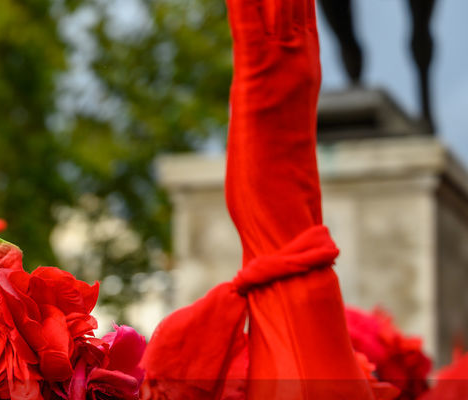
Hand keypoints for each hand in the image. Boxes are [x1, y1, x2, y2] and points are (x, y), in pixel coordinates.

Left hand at [224, 0, 322, 260]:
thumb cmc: (269, 190)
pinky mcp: (257, 85)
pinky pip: (250, 23)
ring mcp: (282, 71)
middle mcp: (298, 61)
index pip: (294, 1)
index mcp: (300, 68)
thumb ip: (265, 99)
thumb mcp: (265, 130)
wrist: (283, 225)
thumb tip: (259, 92)